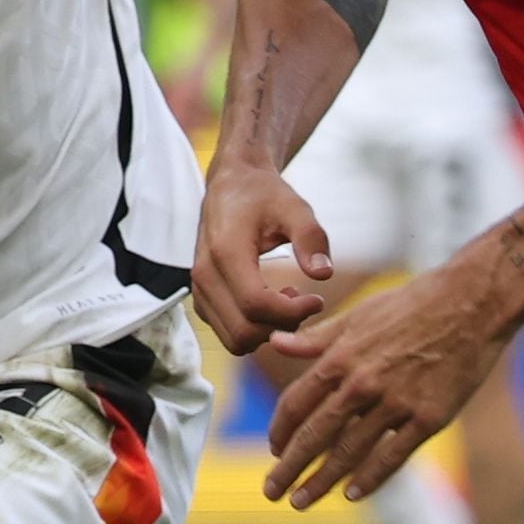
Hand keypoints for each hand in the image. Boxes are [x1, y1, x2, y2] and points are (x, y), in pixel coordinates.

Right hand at [192, 160, 335, 355]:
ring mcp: (199, 289)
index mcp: (226, 251)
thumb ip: (311, 238)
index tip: (318, 300)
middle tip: (306, 303)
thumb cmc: (263, 195)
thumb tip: (323, 273)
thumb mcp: (295, 208)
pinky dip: (253, 328)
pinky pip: (227, 331)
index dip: (292, 313)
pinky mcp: (202, 297)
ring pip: (234, 339)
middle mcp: (205, 274)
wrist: (231, 184)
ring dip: (267, 331)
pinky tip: (272, 300)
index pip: (255, 305)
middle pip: (244, 331)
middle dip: (281, 326)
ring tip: (290, 301)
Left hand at [262, 263, 513, 507]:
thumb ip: (316, 337)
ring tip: (300, 502)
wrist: (472, 302)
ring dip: (321, 481)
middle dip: (289, 467)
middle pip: (314, 435)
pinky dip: (370, 479)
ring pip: (349, 452)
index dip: (280, 431)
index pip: (296, 403)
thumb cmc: (413, 304)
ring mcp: (396, 403)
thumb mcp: (358, 314)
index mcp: (341, 357)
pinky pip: (393, 456)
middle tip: (271, 492)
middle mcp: (362, 383)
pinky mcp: (429, 418)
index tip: (274, 450)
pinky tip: (352, 494)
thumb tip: (275, 342)